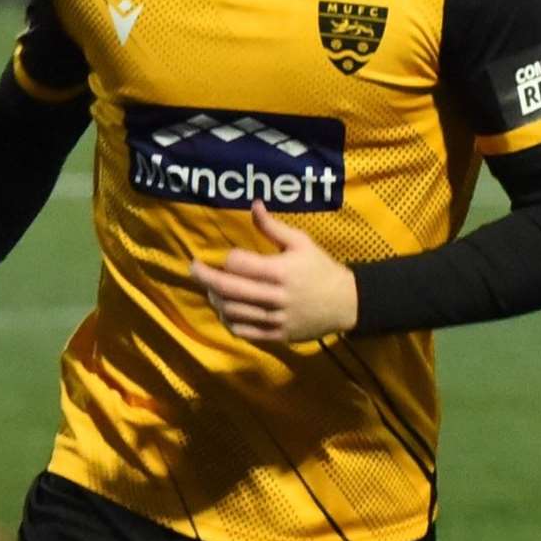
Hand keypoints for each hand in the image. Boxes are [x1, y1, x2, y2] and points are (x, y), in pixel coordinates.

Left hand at [188, 200, 357, 342]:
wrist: (347, 303)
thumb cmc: (320, 268)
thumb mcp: (301, 242)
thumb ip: (273, 227)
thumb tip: (253, 204)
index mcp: (281, 271)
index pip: (239, 265)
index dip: (227, 259)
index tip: (225, 257)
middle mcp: (277, 297)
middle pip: (229, 290)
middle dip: (205, 278)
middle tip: (193, 269)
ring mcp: (277, 319)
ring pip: (233, 313)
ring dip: (216, 300)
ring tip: (210, 290)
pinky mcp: (278, 336)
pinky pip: (245, 332)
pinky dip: (229, 322)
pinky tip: (225, 311)